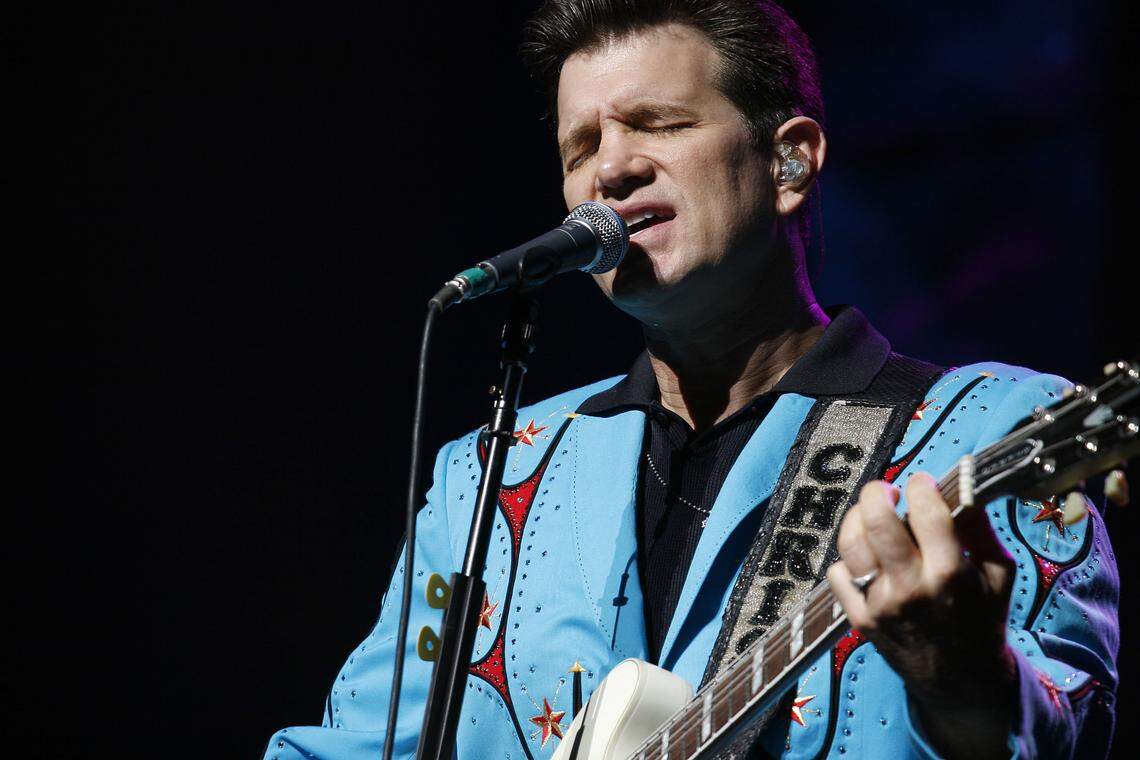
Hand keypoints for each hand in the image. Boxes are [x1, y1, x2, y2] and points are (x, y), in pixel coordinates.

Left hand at [826, 474, 1017, 759]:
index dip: (921, 485)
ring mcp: (881, 604)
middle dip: (878, 492)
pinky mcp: (860, 619)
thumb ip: (981, 530)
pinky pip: (838, 574)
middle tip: (886, 490)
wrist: (962, 680)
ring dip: (857, 518)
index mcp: (950, 573)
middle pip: (878, 521)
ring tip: (871, 515)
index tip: (921, 482)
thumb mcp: (998, 575)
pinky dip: (848, 559)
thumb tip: (962, 488)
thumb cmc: (982, 619)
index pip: (926, 511)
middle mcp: (911, 587)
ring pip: (851, 543)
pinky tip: (866, 557)